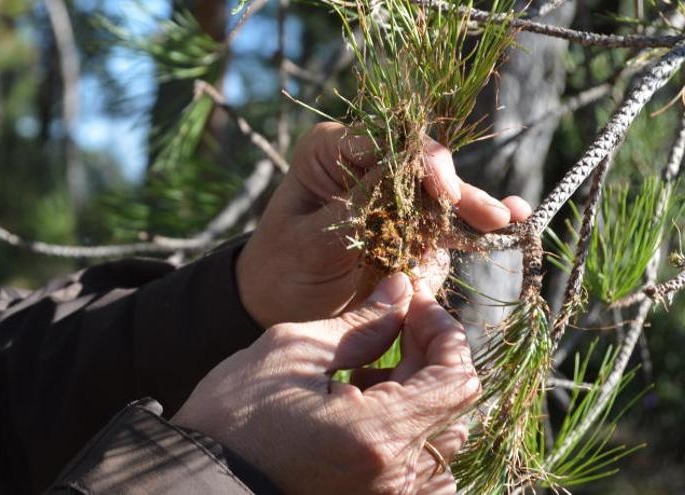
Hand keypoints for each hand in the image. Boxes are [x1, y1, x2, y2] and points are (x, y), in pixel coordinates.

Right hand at [173, 273, 478, 494]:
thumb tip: (401, 291)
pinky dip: (405, 431)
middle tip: (389, 324)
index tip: (411, 305)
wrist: (201, 475)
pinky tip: (363, 409)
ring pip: (438, 436)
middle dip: (426, 354)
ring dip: (417, 393)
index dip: (441, 331)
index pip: (456, 377)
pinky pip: (419, 468)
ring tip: (369, 371)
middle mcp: (395, 476)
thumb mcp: (293, 350)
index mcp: (378, 435)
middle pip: (451, 405)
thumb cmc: (234, 414)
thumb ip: (361, 323)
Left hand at [237, 122, 531, 326]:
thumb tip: (399, 172)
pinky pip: (442, 227)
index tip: (442, 189)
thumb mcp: (309, 241)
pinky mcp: (407, 228)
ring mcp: (391, 196)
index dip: (421, 160)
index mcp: (331, 151)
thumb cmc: (280, 270)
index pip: (386, 140)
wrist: (279, 306)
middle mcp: (366, 165)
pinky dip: (469, 233)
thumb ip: (353, 209)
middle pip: (423, 166)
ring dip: (473, 210)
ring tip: (509, 221)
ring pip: (441, 196)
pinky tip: (504, 231)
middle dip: (457, 191)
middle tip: (491, 215)